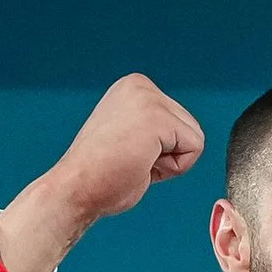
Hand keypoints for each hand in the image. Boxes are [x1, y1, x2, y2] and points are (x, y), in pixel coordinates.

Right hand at [0, 75, 204, 271]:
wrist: (77, 187)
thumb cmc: (100, 174)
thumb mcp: (131, 136)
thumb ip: (153, 129)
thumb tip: (175, 139)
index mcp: (133, 86)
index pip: (180, 121)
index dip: (162, 149)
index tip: (130, 153)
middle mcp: (141, 84)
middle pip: (190, 128)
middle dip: (168, 154)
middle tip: (133, 160)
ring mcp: (149, 98)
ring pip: (194, 138)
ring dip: (170, 162)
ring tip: (136, 161)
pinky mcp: (158, 117)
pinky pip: (194, 149)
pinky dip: (173, 167)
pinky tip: (141, 163)